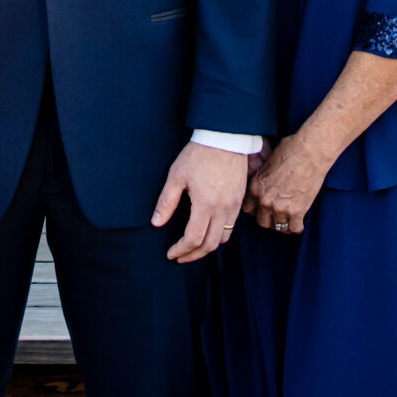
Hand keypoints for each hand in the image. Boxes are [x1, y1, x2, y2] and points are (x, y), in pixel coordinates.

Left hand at [151, 140, 248, 263]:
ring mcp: (234, 206)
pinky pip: (231, 227)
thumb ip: (166, 202)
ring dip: (207, 247)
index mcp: (206, 204)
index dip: (180, 250)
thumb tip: (156, 223)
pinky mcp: (239, 201)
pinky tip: (207, 231)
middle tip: (180, 257)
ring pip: (223, 239)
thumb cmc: (199, 155)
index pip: (193, 239)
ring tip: (193, 247)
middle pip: (210, 245)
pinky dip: (219, 236)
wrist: (226, 139)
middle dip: (193, 255)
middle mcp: (223, 209)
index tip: (171, 253)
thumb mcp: (176, 176)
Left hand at [245, 130, 331, 232]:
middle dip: (269, 218)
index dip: (256, 208)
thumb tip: (264, 181)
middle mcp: (265, 201)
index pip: (248, 209)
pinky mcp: (297, 211)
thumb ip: (263, 177)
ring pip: (278, 227)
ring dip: (284, 223)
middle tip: (277, 214)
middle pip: (262, 221)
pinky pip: (295, 228)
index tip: (263, 208)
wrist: (311, 151)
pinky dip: (298, 226)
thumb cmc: (291, 150)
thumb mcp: (268, 162)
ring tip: (290, 219)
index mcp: (255, 187)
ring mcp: (280, 208)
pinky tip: (300, 221)